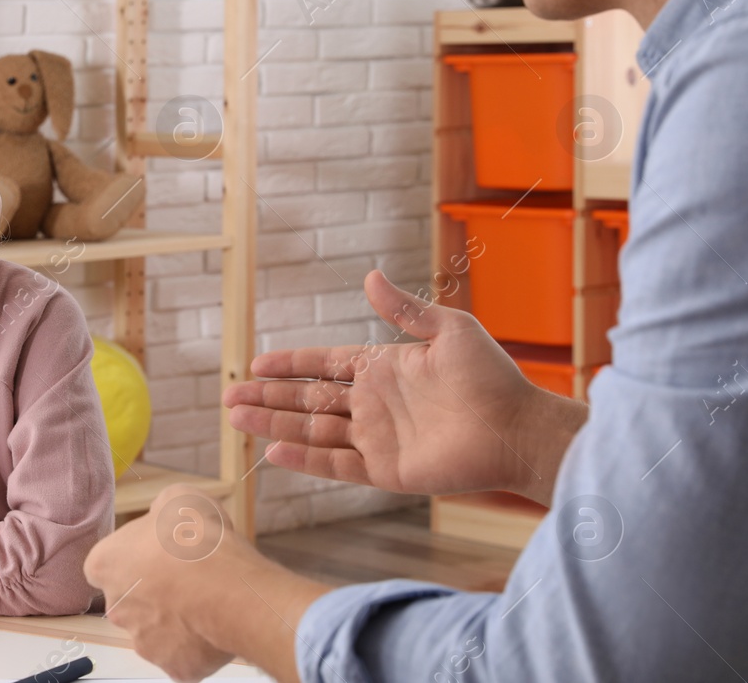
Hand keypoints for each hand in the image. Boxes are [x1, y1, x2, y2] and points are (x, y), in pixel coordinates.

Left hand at [85, 485, 325, 682]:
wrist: (232, 590)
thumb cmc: (199, 542)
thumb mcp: (176, 499)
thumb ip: (159, 512)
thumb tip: (162, 517)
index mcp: (104, 565)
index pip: (107, 563)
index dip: (134, 556)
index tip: (158, 553)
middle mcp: (115, 607)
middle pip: (131, 599)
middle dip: (153, 590)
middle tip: (187, 576)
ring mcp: (143, 642)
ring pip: (155, 629)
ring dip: (174, 617)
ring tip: (206, 599)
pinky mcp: (173, 666)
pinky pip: (181, 653)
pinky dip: (195, 643)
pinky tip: (214, 624)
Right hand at [223, 270, 583, 502]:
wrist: (517, 429)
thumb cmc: (491, 377)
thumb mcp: (449, 330)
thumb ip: (405, 309)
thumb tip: (369, 277)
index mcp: (383, 369)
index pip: (324, 365)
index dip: (290, 363)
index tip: (255, 361)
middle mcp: (373, 404)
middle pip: (308, 399)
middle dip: (268, 396)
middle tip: (229, 395)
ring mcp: (377, 438)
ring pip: (312, 430)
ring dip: (273, 422)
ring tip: (236, 416)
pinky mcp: (385, 470)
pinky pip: (336, 464)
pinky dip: (304, 458)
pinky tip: (273, 448)